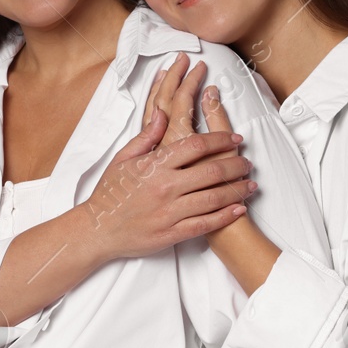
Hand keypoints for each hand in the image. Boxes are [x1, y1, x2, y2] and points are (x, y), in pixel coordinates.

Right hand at [81, 107, 256, 261]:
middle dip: (235, 164)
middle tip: (247, 161)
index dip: (220, 139)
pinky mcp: (172, 233)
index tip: (234, 138)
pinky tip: (239, 208)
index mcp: (155, 165)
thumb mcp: (123, 159)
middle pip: (211, 170)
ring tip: (250, 183)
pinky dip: (225, 215)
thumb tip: (163, 114)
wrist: (97, 230)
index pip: (196, 145)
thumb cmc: (109, 194)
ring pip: (213, 197)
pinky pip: (205, 223)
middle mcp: (165, 186)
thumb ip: (146, 137)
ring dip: (236, 189)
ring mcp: (170, 211)